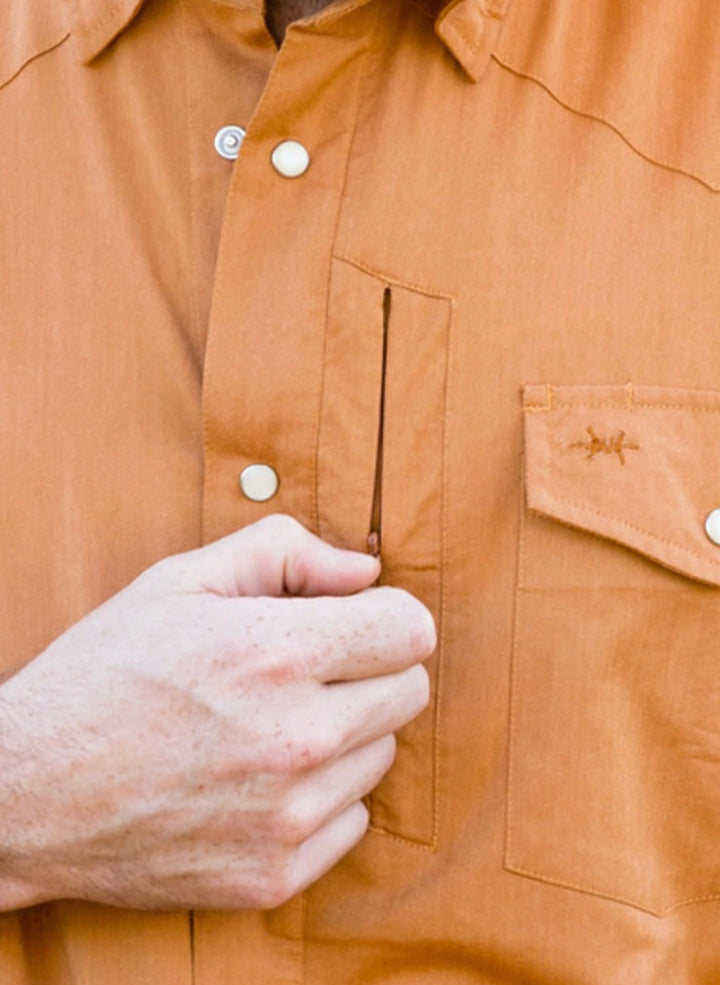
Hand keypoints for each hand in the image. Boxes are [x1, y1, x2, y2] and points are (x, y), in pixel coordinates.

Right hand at [0, 515, 433, 910]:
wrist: (28, 792)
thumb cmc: (104, 673)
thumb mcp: (179, 581)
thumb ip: (283, 553)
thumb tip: (365, 570)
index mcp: (278, 652)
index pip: (413, 630)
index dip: (388, 617)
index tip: (355, 623)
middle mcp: (297, 738)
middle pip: (410, 693)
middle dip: (370, 671)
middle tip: (308, 672)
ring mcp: (288, 816)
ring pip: (381, 756)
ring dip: (344, 736)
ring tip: (270, 727)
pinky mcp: (274, 875)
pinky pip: (351, 821)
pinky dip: (321, 798)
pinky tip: (261, 782)